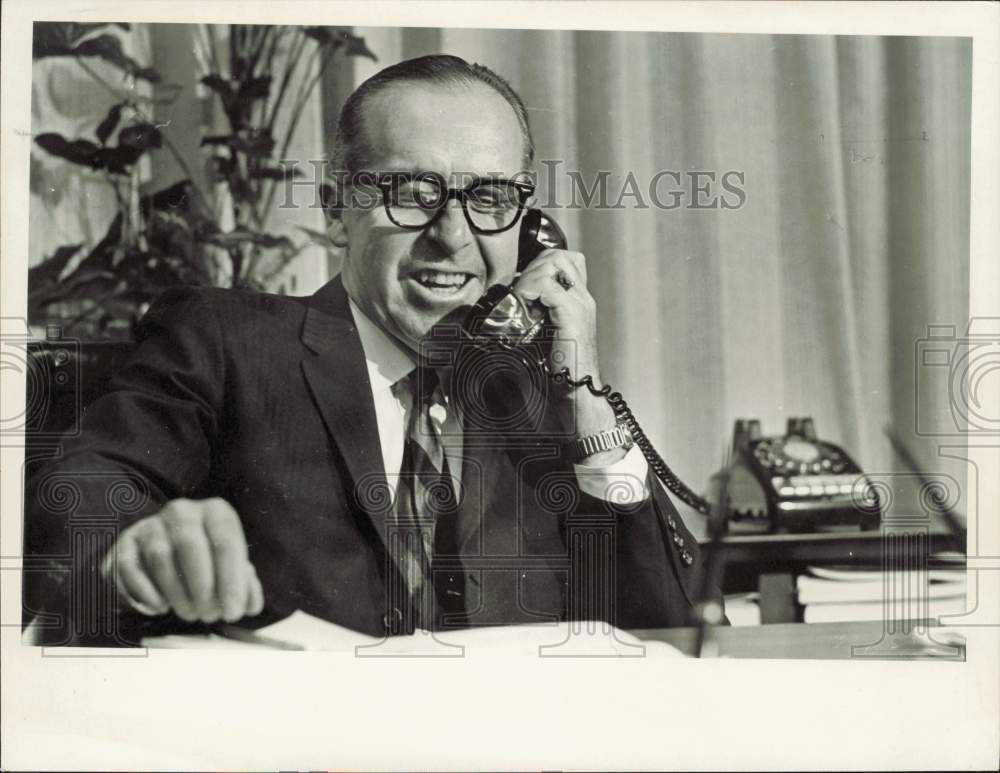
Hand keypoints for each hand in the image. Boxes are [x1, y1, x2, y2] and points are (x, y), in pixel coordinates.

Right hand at [101, 497, 263, 622]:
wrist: (171, 556)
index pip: (225, 541)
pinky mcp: (125, 545)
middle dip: (202, 586)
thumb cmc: (210, 564)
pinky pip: (129, 567)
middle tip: (209, 615)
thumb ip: (246, 586)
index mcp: (215, 512)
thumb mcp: (232, 570)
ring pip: (160, 557)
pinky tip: (161, 607)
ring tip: (190, 613)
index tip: (233, 611)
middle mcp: (182, 512)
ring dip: (177, 592)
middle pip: (190, 545)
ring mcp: (150, 526)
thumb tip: (249, 604)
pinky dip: (146, 591)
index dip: (231, 580)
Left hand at [511, 249, 621, 461]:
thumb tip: (511, 304)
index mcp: (579, 301)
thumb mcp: (545, 336)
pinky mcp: (573, 315)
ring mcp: (581, 305)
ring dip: (529, 280)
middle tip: (520, 296)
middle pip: (557, 256)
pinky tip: (524, 313)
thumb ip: (536, 316)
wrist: (577, 395)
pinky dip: (529, 293)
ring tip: (522, 304)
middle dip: (531, 269)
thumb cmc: (560, 372)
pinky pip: (547, 286)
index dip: (536, 268)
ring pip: (552, 264)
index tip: (521, 293)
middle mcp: (583, 298)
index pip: (561, 260)